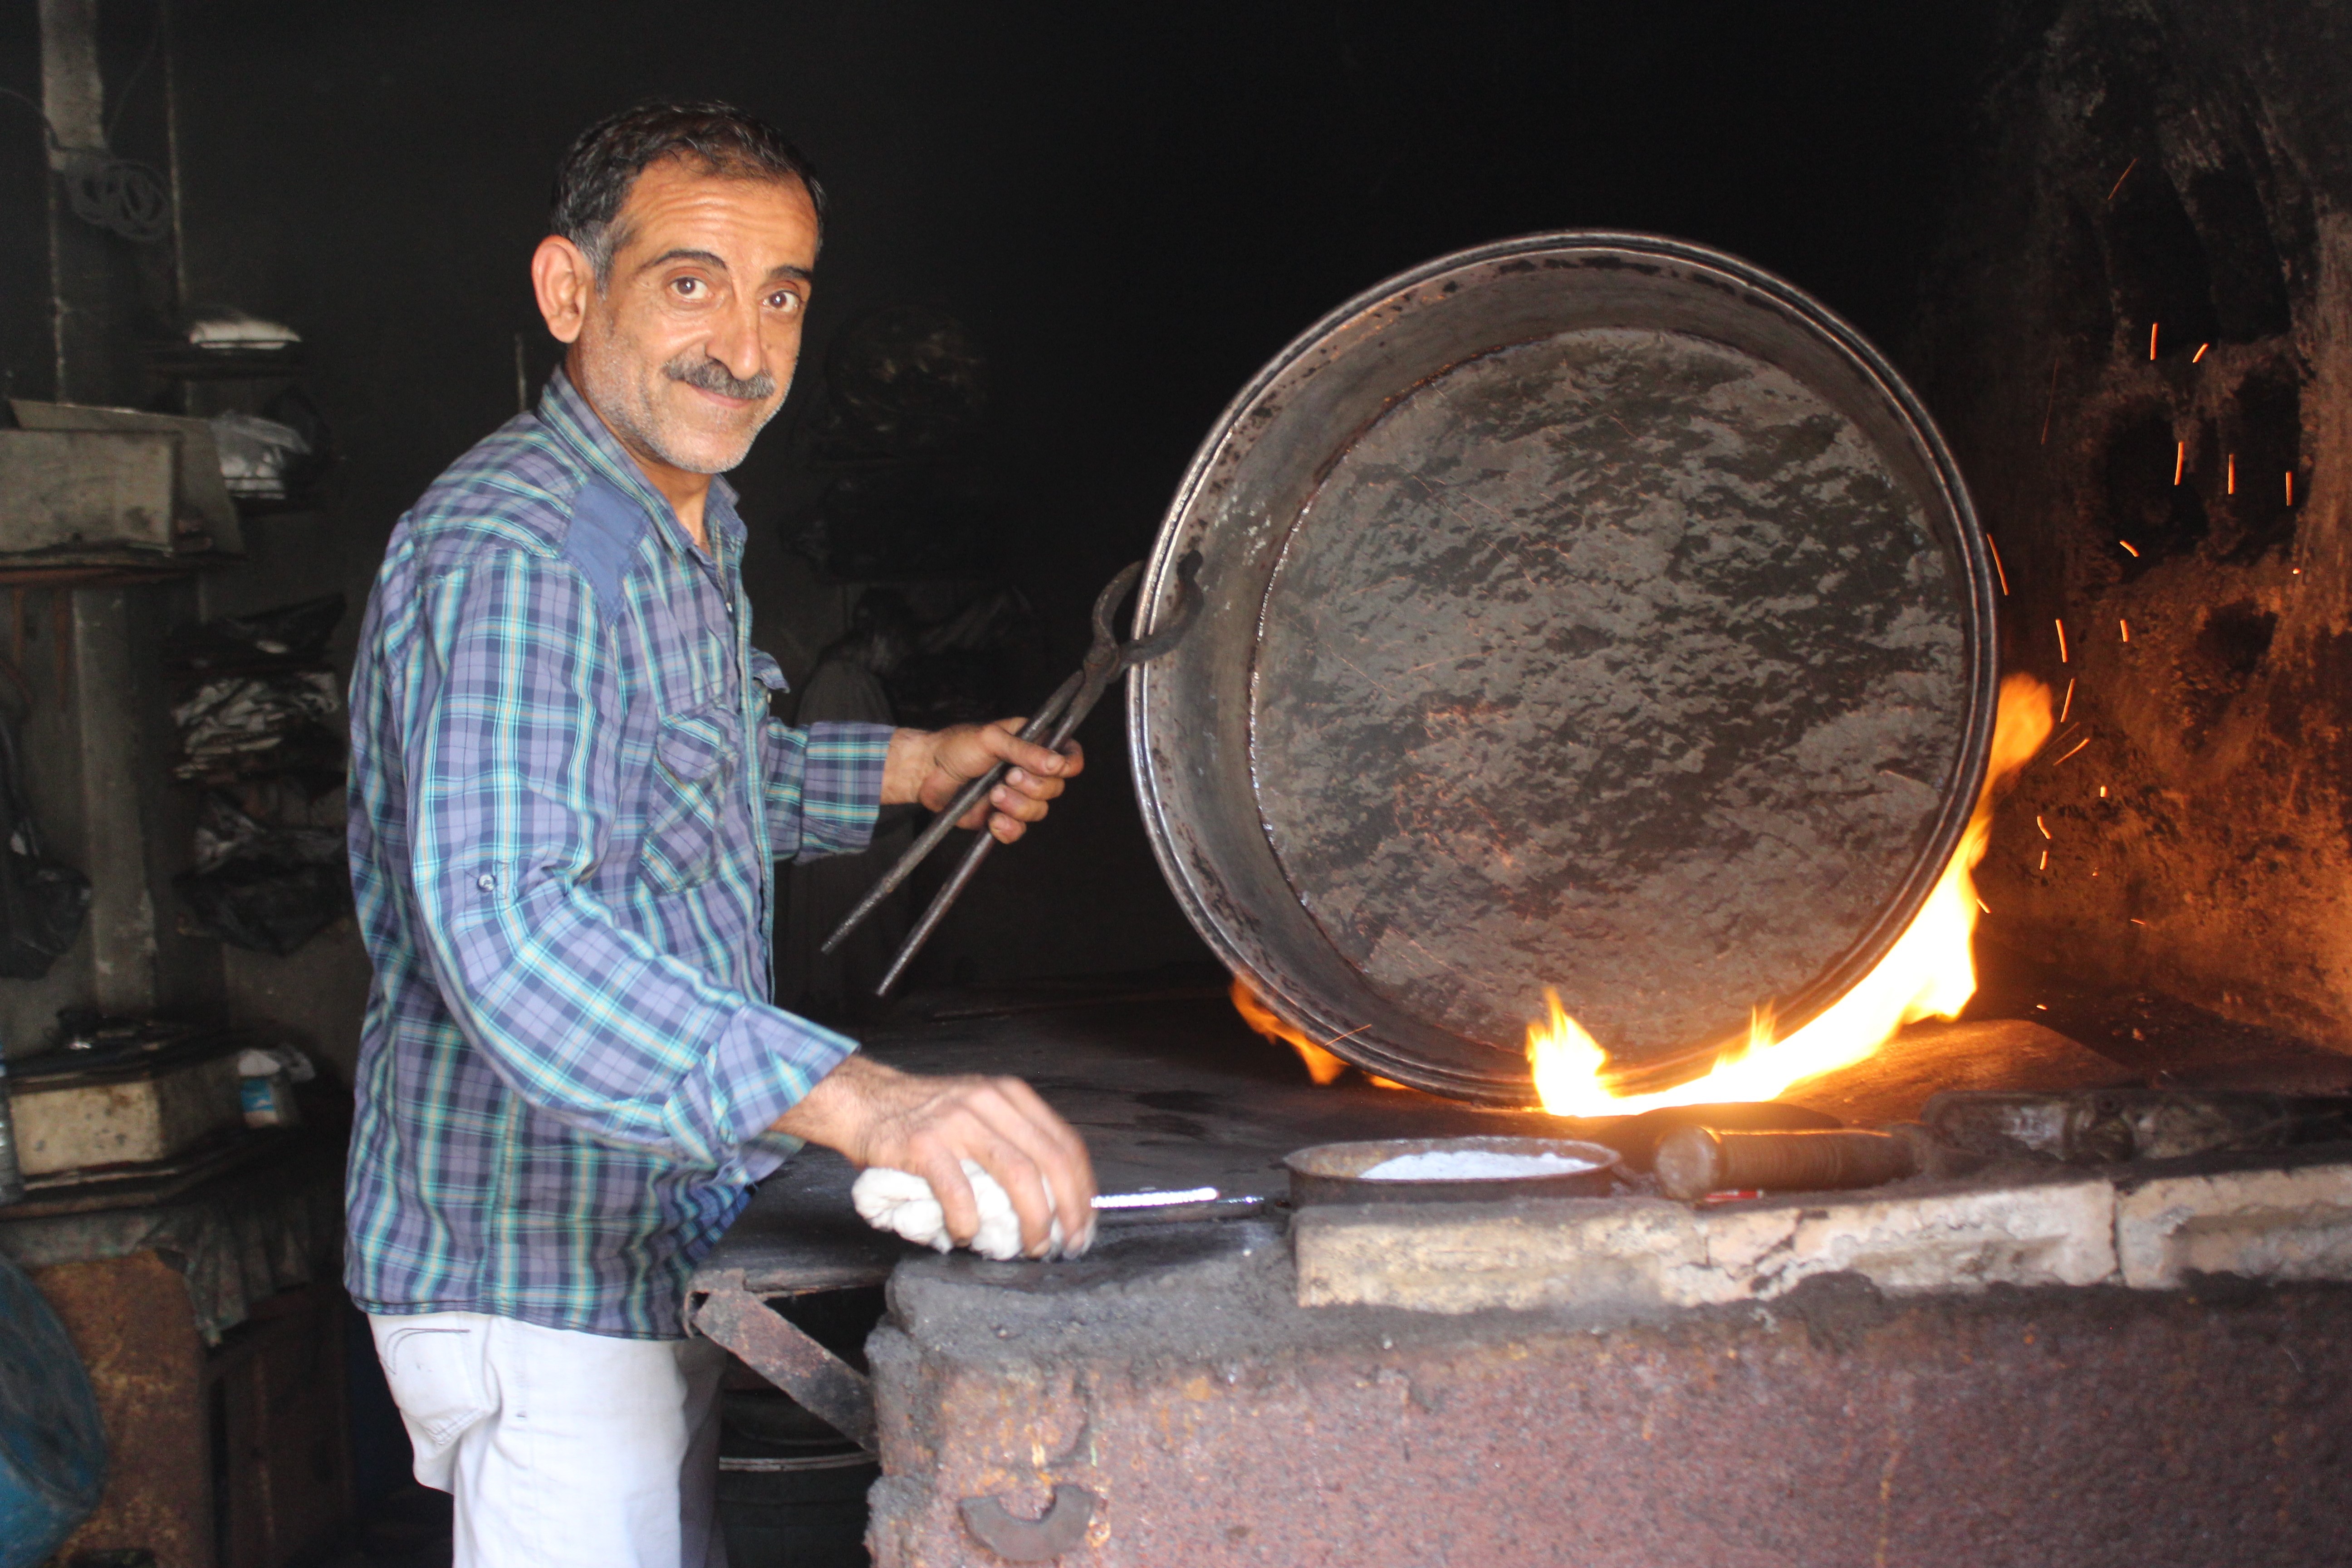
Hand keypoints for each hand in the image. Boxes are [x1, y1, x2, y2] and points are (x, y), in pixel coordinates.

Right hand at [772, 1056, 1095, 1256]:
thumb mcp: (981, 1111)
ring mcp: (957, 1121)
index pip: (1065, 1143)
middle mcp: (990, 1102)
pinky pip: (960, 1192)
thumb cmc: (927, 1116)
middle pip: (1049, 1162)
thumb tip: (1052, 1200)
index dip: (1082, 1189)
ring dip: (1031, 1220)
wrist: (866, 1101)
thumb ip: (1013, 1140)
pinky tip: (968, 1236)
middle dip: (1065, 1211)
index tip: (1084, 1224)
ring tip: (1029, 1248)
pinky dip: (970, 1222)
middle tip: (1064, 1246)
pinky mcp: (924, 1145)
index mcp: (1010, 1095)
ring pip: (1017, 1175)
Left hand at [881, 720, 1083, 842]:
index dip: (1069, 765)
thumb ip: (1026, 750)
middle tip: (1007, 777)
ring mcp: (1018, 797)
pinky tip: (992, 819)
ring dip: (1017, 806)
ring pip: (1039, 812)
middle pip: (1056, 788)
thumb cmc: (958, 746)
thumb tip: (1057, 762)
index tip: (1056, 768)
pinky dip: (1007, 827)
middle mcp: (1031, 772)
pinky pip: (1018, 831)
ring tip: (993, 794)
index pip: (1070, 756)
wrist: (927, 772)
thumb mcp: (991, 738)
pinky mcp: (1003, 818)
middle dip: (1032, 786)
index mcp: (1035, 745)